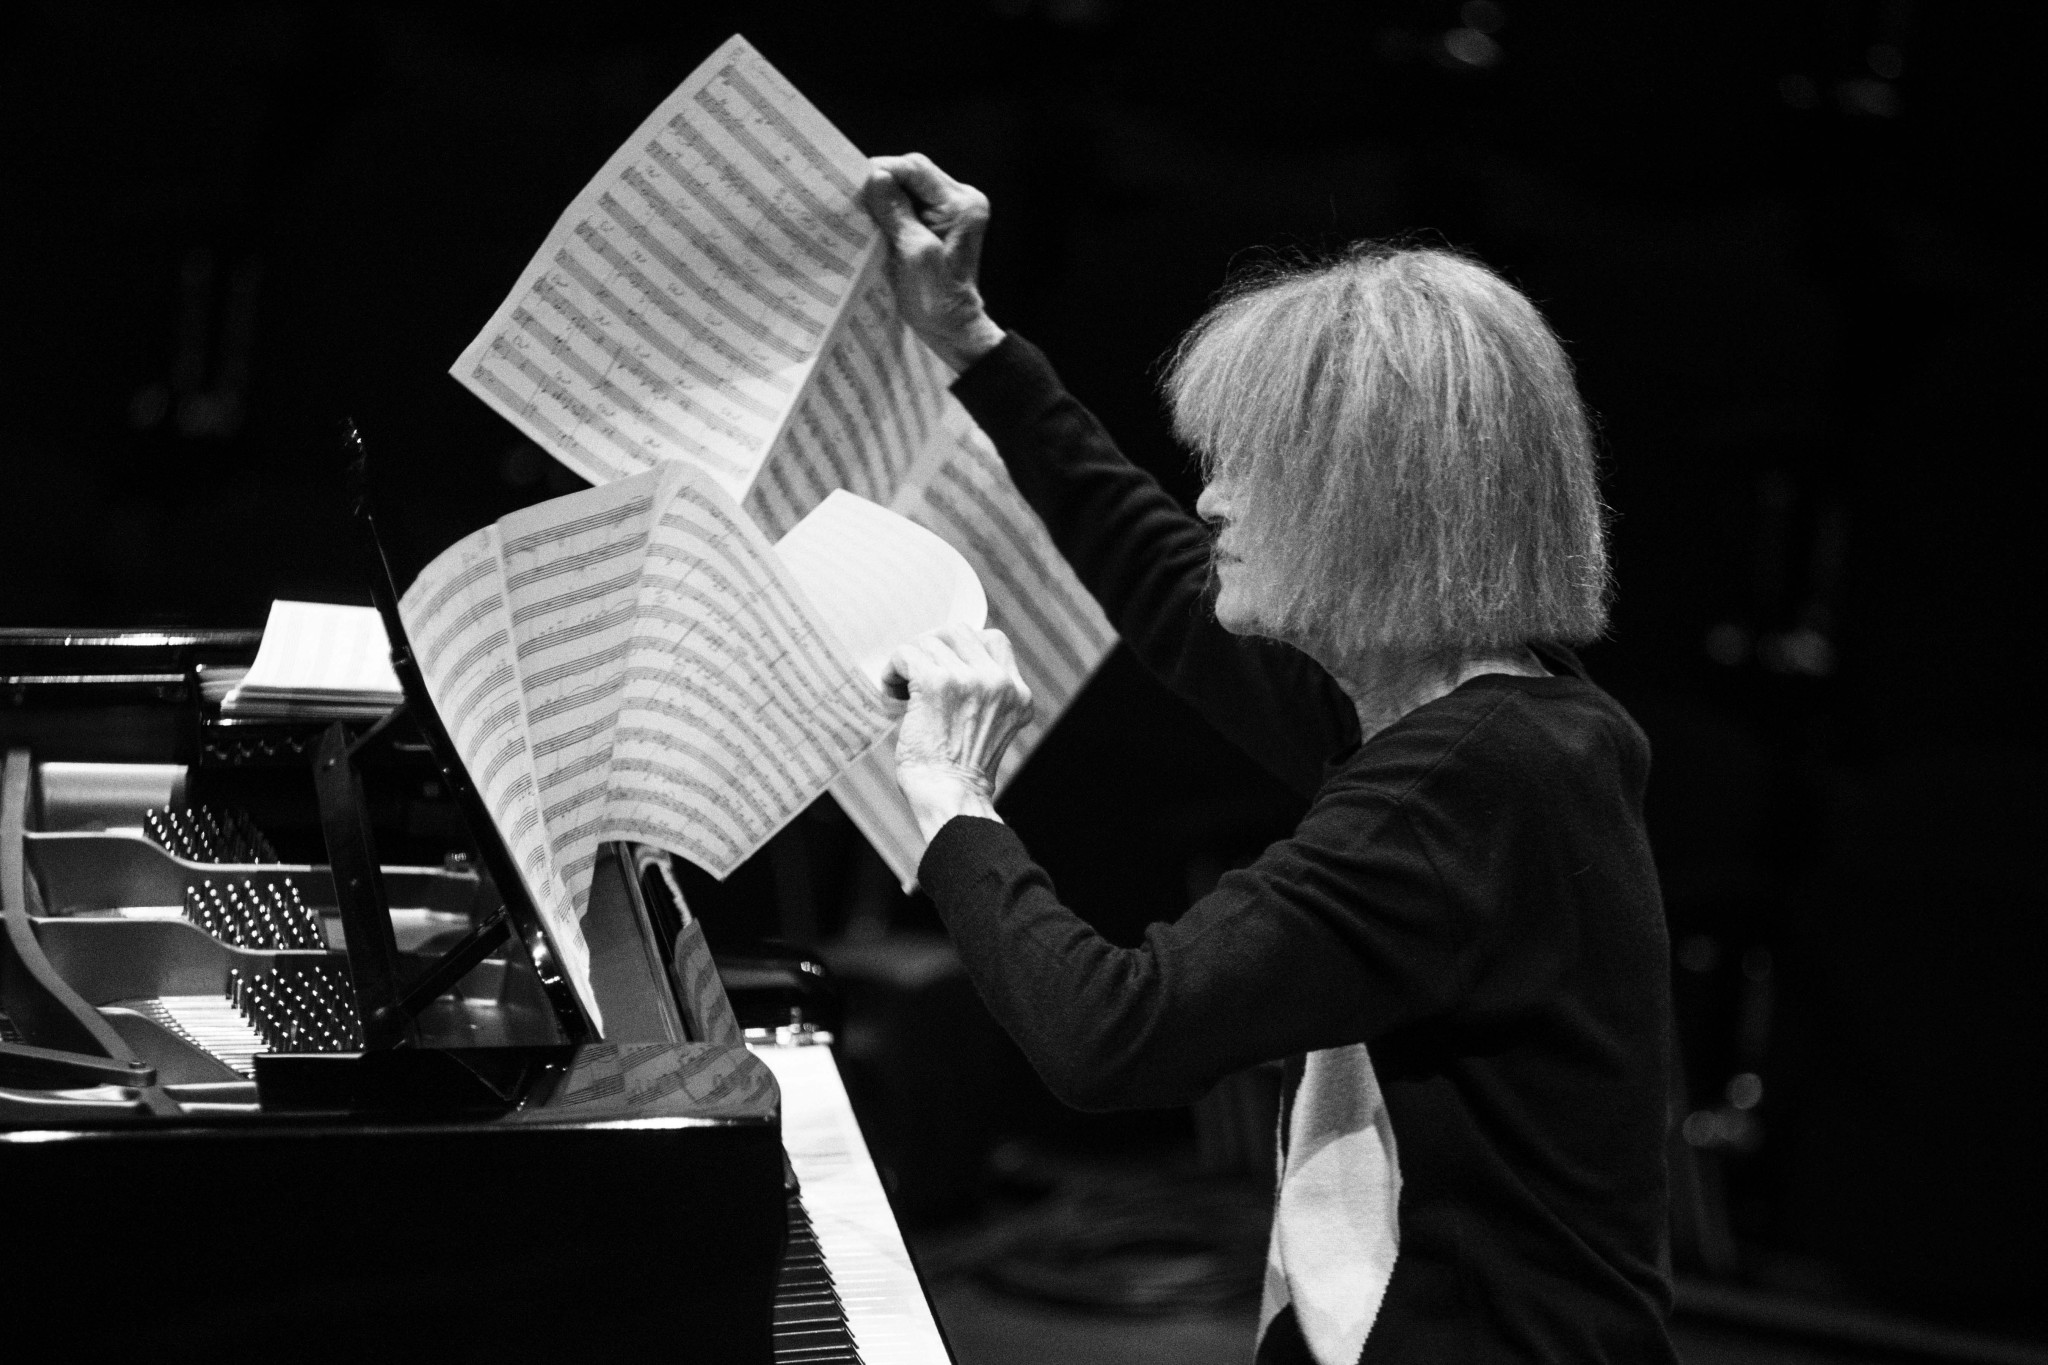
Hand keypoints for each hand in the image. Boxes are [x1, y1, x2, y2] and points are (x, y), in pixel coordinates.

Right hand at [864, 154, 1006, 372]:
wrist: (952, 327)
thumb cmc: (936, 298)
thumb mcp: (913, 252)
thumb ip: (895, 211)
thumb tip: (875, 175)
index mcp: (961, 205)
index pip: (916, 168)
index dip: (883, 171)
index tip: (855, 185)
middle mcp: (961, 200)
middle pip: (913, 174)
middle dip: (883, 183)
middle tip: (855, 199)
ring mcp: (952, 211)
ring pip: (909, 187)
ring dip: (885, 197)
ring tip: (862, 210)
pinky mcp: (940, 223)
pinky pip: (911, 203)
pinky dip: (891, 209)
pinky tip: (875, 220)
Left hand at [885, 624, 1034, 840]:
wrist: (950, 798)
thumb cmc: (960, 773)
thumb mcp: (990, 727)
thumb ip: (982, 695)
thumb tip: (945, 661)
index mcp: (1017, 693)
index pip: (993, 641)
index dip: (960, 649)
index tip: (941, 666)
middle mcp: (998, 682)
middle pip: (958, 632)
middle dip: (931, 647)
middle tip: (915, 671)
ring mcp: (969, 680)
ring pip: (928, 641)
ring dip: (909, 661)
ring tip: (901, 688)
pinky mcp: (937, 683)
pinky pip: (907, 654)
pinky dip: (893, 669)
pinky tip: (892, 691)